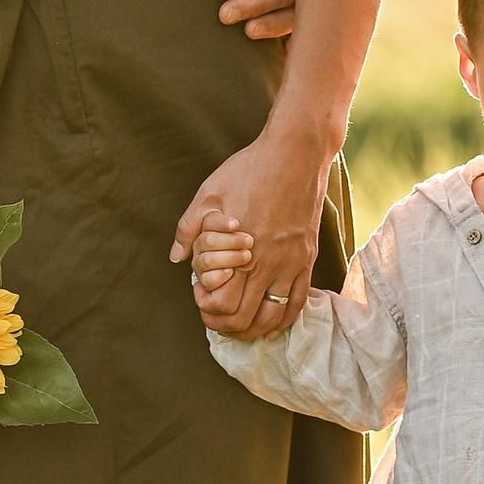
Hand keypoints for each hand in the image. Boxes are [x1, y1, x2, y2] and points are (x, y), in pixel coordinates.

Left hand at [170, 124, 328, 338]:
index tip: (200, 298)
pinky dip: (283, 320)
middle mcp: (266, 264)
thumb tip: (177, 257)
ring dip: (254, 330)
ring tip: (241, 327)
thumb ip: (188, 228)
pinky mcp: (307, 259)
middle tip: (216, 318)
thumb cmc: (248, 170)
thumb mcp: (208, 194)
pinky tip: (271, 324)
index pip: (223, 304)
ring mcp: (290, 264)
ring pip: (273, 317)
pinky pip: (297, 302)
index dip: (207, 309)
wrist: (294, 153)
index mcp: (239, 251)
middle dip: (226, 326)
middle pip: (246, 318)